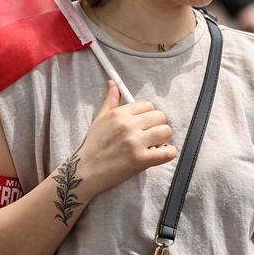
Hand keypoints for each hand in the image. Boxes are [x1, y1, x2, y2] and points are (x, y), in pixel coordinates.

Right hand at [76, 82, 176, 196]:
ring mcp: (135, 142)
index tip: (144, 125)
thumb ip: (110, 101)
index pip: (148, 105)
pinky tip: (158, 155)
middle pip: (160, 117)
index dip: (149, 115)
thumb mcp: (99, 119)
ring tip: (154, 145)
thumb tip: (113, 84)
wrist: (85, 171)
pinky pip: (168, 152)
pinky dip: (168, 153)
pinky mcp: (140, 160)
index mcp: (119, 114)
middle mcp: (128, 125)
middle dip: (158, 126)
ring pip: (166, 131)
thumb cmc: (93, 146)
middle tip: (150, 136)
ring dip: (163, 139)